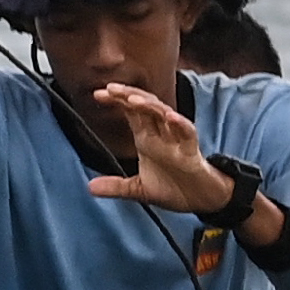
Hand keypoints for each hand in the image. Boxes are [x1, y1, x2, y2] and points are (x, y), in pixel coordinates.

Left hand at [82, 83, 236, 213]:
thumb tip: (90, 187)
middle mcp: (160, 134)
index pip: (131, 112)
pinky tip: (170, 117)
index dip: (116, 100)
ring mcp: (176, 140)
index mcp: (147, 139)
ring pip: (164, 114)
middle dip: (128, 95)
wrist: (199, 201)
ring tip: (132, 100)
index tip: (97, 94)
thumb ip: (116, 186)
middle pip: (145, 106)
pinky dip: (180, 124)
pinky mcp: (191, 151)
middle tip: (110, 88)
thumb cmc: (173, 188)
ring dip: (149, 105)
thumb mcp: (139, 189)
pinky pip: (187, 132)